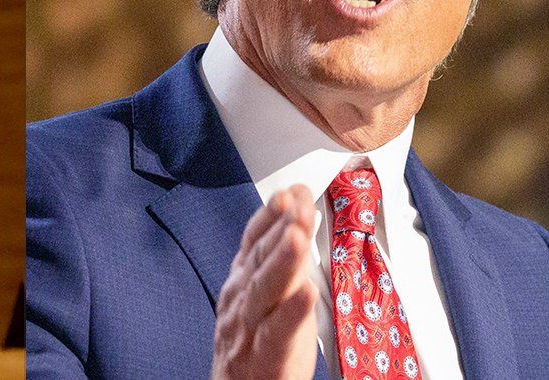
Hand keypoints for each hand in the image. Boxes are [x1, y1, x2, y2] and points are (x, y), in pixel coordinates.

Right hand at [211, 184, 318, 379]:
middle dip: (279, 230)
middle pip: (260, 259)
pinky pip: (278, 332)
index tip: (289, 192)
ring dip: (282, 262)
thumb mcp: (264, 293)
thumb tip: (298, 209)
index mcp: (242, 281)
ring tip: (298, 238)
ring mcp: (250, 327)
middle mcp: (242, 299)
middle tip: (298, 205)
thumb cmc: (255, 342)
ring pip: (266, 291)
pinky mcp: (266, 357)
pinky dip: (292, 312)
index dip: (270, 215)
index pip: (254, 240)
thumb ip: (280, 254)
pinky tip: (307, 293)